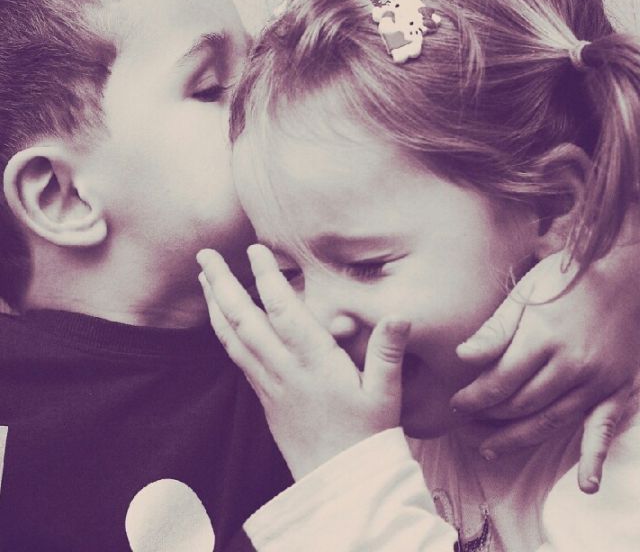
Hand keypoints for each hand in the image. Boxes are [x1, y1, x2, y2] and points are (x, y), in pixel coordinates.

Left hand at [197, 244, 409, 479]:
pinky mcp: (264, 395)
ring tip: (204, 278)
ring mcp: (269, 383)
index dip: (266, 277)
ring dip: (215, 305)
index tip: (254, 249)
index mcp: (313, 363)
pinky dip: (223, 331)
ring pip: (232, 338)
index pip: (283, 311)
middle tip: (205, 255)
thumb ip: (388, 352)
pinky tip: (221, 319)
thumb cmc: (365, 436)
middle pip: (243, 320)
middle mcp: (283, 369)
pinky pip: (236, 357)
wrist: (338, 484)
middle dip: (222, 284)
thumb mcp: (385, 394)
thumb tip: (399, 315)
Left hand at [450, 250, 639, 492]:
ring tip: (489, 447)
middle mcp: (571, 364)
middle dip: (488, 417)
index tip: (454, 404)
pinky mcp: (618, 389)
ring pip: (551, 420)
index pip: (499, 380)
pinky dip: (595, 456)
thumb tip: (461, 357)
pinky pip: (604, 427)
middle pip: (521, 403)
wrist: (626, 274)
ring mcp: (597, 380)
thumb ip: (495, 329)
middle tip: (463, 425)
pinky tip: (586, 484)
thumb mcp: (525, 293)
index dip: (474, 397)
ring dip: (518, 438)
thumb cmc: (567, 279)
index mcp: (543, 337)